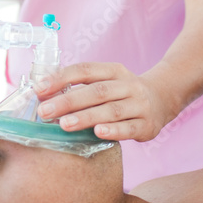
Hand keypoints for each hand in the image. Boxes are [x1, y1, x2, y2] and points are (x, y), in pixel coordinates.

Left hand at [35, 62, 173, 141]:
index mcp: (115, 71)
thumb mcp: (108, 83)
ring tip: (65, 124)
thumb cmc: (125, 94)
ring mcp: (140, 105)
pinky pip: (129, 128)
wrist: (164, 99)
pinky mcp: (147, 125)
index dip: (61, 78)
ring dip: (87, 117)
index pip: (85, 70)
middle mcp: (129, 86)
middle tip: (45, 111)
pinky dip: (114, 130)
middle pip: (97, 91)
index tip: (39, 89)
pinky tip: (98, 132)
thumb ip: (82, 88)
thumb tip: (44, 96)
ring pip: (111, 110)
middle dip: (69, 101)